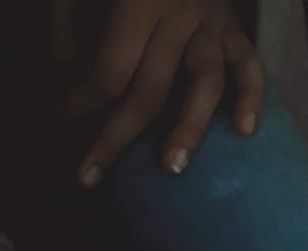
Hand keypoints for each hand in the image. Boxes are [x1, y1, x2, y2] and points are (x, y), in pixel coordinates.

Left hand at [52, 0, 262, 183]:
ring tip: (171, 168)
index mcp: (141, 0)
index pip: (112, 70)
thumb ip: (65, 25)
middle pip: (151, 88)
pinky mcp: (236, 32)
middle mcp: (182, 11)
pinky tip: (244, 131)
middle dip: (115, 136)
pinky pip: (250, 66)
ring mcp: (214, 23)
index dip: (83, 102)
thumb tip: (56, 77)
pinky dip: (251, 96)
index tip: (60, 124)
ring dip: (188, 128)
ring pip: (205, 83)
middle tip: (88, 175)